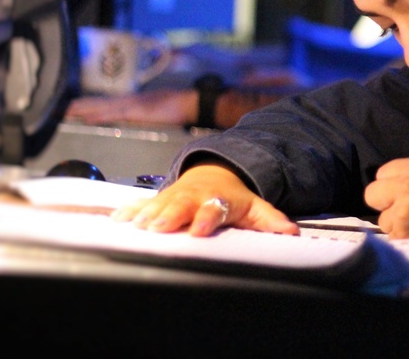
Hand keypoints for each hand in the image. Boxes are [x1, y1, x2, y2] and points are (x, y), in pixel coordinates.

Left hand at [66, 89, 198, 126]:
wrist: (191, 102)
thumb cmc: (178, 107)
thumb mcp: (157, 110)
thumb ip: (143, 113)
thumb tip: (134, 117)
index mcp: (133, 101)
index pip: (104, 103)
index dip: (87, 104)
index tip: (70, 106)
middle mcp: (129, 100)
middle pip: (98, 102)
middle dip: (78, 105)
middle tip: (58, 108)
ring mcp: (132, 104)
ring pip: (102, 106)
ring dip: (83, 109)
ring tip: (66, 111)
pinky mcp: (137, 111)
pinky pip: (115, 114)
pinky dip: (101, 115)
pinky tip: (89, 118)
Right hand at [111, 163, 299, 236]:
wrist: (214, 175)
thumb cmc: (233, 198)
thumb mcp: (254, 208)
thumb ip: (270, 220)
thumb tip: (291, 232)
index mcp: (218, 200)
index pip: (214, 208)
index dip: (207, 218)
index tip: (200, 229)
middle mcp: (194, 197)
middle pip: (181, 205)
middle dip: (170, 214)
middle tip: (159, 227)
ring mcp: (174, 196)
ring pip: (159, 203)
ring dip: (146, 213)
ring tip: (135, 225)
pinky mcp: (158, 198)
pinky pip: (141, 203)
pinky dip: (129, 210)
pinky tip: (117, 219)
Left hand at [364, 157, 408, 259]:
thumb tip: (394, 182)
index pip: (381, 173)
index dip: (390, 184)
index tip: (400, 191)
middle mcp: (406, 186)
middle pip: (372, 194)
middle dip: (385, 203)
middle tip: (402, 209)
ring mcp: (402, 212)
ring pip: (382, 220)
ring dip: (395, 224)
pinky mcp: (402, 235)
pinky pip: (391, 237)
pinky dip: (402, 239)